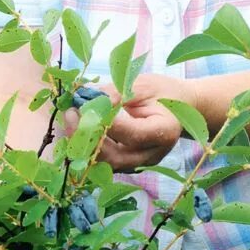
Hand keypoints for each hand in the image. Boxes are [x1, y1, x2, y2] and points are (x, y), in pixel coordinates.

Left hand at [64, 74, 195, 172]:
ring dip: (83, 144)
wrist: (179, 107)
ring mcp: (139, 163)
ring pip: (105, 164)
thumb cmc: (162, 92)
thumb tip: (89, 99)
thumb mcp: (143, 85)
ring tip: (70, 119)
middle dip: (87, 137)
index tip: (85, 104)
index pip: (132, 135)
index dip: (106, 122)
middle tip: (70, 113)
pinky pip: (104, 162)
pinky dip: (88, 147)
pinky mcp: (128, 165)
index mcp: (164, 132)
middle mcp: (152, 154)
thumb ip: (117, 93)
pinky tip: (77, 127)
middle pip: (115, 157)